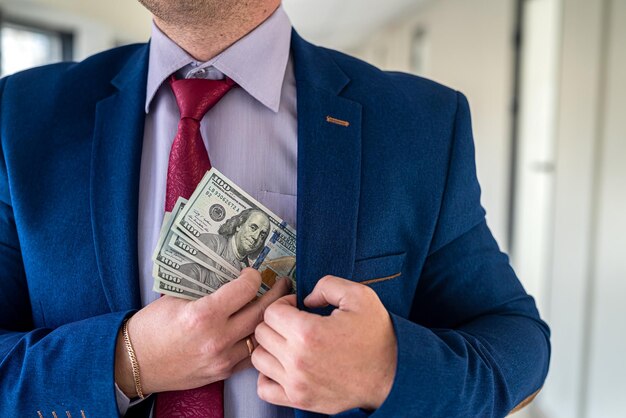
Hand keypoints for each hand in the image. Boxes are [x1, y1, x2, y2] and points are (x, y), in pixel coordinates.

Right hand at [114, 268, 290, 396]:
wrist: (134, 364)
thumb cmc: (151, 327)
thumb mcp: (175, 298)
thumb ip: (205, 287)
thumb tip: (230, 272)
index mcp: (203, 314)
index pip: (245, 289)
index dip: (253, 276)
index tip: (253, 273)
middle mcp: (216, 338)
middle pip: (261, 311)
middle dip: (277, 293)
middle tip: (284, 283)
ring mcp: (221, 358)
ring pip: (260, 335)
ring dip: (271, 318)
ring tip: (279, 305)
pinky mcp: (222, 373)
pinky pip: (250, 355)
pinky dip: (258, 340)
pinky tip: (260, 329)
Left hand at [252, 276, 396, 413]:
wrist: (393, 376)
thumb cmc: (377, 337)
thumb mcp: (359, 296)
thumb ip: (327, 285)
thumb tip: (305, 298)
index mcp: (309, 333)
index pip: (271, 312)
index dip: (284, 304)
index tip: (297, 307)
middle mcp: (297, 360)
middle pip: (262, 333)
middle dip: (277, 323)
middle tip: (295, 322)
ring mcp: (297, 383)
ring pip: (259, 359)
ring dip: (271, 347)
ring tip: (290, 343)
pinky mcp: (300, 400)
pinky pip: (264, 388)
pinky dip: (269, 375)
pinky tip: (285, 365)